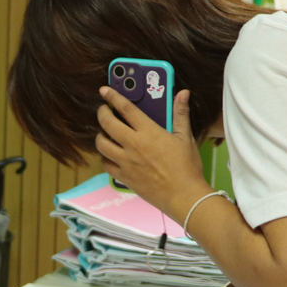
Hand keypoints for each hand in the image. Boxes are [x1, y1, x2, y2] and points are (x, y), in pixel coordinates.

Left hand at [95, 89, 207, 219]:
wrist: (183, 196)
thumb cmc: (186, 167)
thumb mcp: (185, 137)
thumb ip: (180, 114)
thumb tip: (183, 93)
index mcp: (148, 132)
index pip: (126, 108)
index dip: (113, 97)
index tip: (104, 90)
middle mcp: (133, 145)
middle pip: (107, 124)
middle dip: (102, 113)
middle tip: (103, 110)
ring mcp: (126, 162)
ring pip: (101, 145)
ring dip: (100, 136)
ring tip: (105, 133)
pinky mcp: (124, 177)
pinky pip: (106, 164)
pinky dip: (105, 157)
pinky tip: (110, 155)